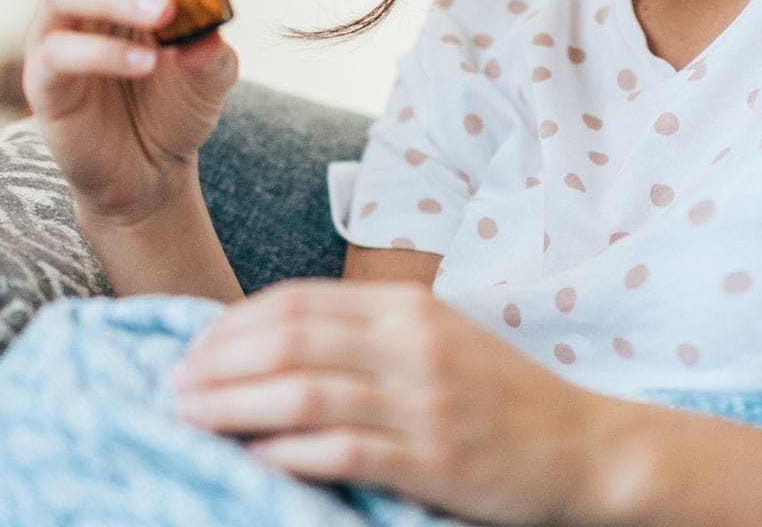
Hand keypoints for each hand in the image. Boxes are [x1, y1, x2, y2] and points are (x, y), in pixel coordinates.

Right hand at [22, 0, 238, 223]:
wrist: (151, 175)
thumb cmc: (173, 107)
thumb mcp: (210, 72)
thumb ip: (210, 46)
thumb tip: (206, 34)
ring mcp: (55, 34)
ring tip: (164, 12)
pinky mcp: (46, 82)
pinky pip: (63, 53)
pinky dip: (105, 54)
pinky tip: (146, 62)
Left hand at [169, 279, 601, 524]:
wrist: (585, 448)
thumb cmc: (499, 397)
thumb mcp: (437, 341)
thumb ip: (366, 336)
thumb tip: (274, 345)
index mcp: (408, 310)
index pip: (297, 302)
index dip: (233, 325)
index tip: (193, 349)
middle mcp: (413, 346)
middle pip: (290, 340)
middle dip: (220, 364)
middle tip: (175, 387)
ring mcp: (424, 403)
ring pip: (304, 392)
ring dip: (236, 406)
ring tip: (193, 419)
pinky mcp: (434, 459)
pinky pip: (344, 450)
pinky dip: (290, 452)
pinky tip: (255, 458)